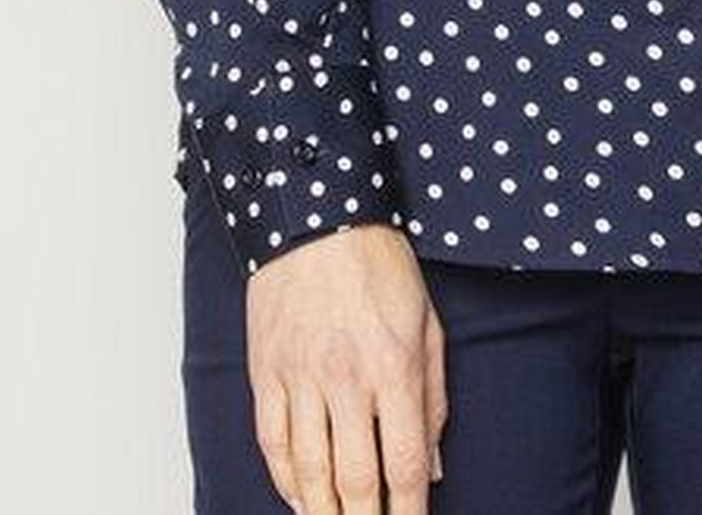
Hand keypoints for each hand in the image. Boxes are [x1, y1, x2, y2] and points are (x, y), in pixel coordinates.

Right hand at [247, 221, 447, 513]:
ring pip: (310, 472)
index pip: (403, 465)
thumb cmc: (378, 265)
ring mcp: (301, 378)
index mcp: (394, 367)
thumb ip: (433, 397)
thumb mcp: (426, 323)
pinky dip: (285, 481)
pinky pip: (273, 443)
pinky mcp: (267, 372)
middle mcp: (347, 379)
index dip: (409, 511)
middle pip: (356, 481)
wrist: (319, 216)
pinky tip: (301, 500)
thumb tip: (430, 465)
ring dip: (325, 514)